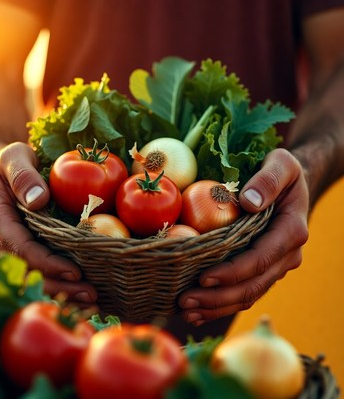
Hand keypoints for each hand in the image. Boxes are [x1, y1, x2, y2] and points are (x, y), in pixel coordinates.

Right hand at [0, 142, 97, 308]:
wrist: (9, 173)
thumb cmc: (15, 163)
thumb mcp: (15, 157)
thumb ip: (23, 176)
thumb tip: (37, 200)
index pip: (22, 248)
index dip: (48, 263)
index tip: (75, 272)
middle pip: (28, 271)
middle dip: (59, 286)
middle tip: (91, 294)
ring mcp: (10, 250)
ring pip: (32, 279)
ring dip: (61, 292)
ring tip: (91, 300)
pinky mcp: (24, 253)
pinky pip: (38, 273)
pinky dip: (60, 285)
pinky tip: (82, 293)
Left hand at [179, 148, 308, 325]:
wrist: (289, 188)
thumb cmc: (280, 172)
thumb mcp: (280, 164)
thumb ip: (268, 180)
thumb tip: (249, 202)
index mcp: (291, 231)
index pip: (260, 259)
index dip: (232, 272)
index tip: (203, 278)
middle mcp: (286, 255)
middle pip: (252, 285)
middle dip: (218, 298)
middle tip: (185, 301)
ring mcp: (275, 265)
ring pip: (248, 295)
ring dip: (217, 307)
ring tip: (186, 312)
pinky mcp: (263, 269)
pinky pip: (244, 292)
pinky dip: (221, 304)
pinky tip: (198, 311)